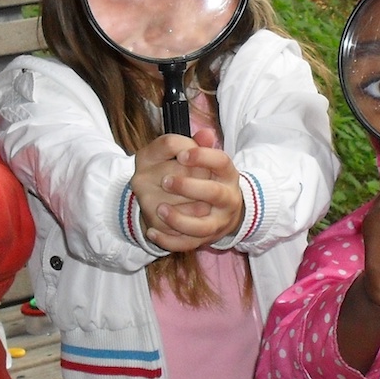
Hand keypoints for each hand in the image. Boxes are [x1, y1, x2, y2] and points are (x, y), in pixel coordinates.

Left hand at [146, 128, 242, 251]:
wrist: (226, 212)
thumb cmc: (210, 179)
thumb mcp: (208, 162)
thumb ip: (200, 147)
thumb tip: (204, 133)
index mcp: (228, 175)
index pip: (221, 162)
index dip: (202, 157)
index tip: (181, 154)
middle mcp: (228, 199)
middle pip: (214, 193)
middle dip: (189, 186)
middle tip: (165, 180)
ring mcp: (218, 222)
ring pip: (201, 226)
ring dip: (178, 219)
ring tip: (159, 208)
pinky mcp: (205, 240)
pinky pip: (187, 245)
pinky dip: (169, 241)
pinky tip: (151, 231)